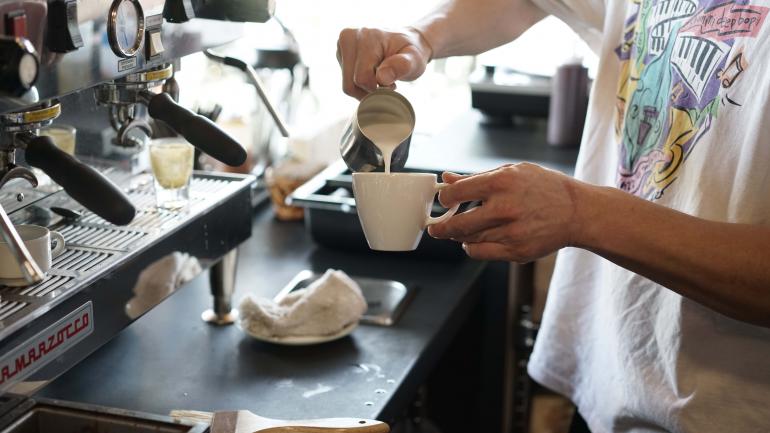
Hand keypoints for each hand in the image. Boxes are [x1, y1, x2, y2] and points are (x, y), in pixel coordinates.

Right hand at [337, 27, 432, 98]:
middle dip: (369, 91)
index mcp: (364, 37)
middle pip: (349, 85)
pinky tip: (373, 75)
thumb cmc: (412, 52)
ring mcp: (341, 46)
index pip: (361, 78)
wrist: (408, 42)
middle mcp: (348, 38)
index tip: (392, 84)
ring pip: (347, 86)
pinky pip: (347, 82)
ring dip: (365, 89)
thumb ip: (401, 66)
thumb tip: (381, 78)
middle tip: (387, 85)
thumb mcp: (415, 59)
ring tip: (382, 79)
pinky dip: (360, 85)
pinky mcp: (341, 55)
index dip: (377, 88)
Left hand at [427, 163, 585, 261]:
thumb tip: (446, 179)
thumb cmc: (543, 188)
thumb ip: (477, 177)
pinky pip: (480, 253)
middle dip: (441, 227)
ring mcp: (510, 232)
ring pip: (467, 239)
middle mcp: (504, 208)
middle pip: (457, 224)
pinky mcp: (516, 251)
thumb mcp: (512, 172)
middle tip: (436, 227)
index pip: (456, 194)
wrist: (576, 211)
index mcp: (502, 182)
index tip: (444, 201)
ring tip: (460, 230)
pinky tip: (473, 241)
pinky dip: (471, 247)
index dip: (444, 199)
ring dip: (458, 236)